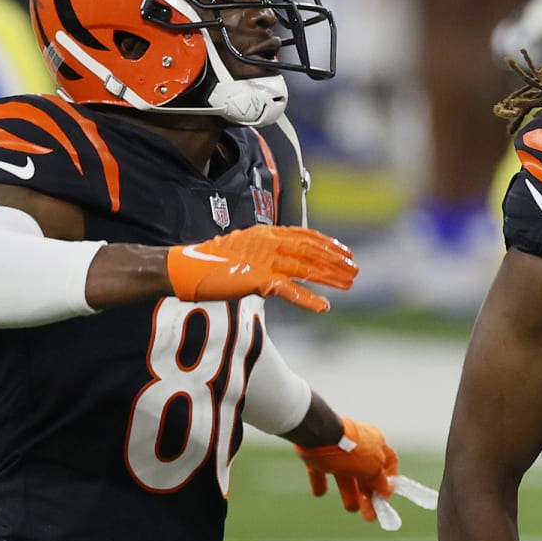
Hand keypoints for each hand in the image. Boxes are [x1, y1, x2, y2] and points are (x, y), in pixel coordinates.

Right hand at [165, 225, 355, 311]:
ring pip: (306, 267)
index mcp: (266, 234)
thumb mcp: (245, 251)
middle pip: (311, 250)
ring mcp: (263, 260)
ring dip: (329, 277)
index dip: (328, 243)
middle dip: (335, 261)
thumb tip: (283, 261)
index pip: (306, 235)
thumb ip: (265, 252)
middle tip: (355, 270)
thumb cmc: (213, 262)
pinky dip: (307, 299)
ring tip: (348, 284)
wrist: (185, 267)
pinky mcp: (257, 279)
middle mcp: (269, 243)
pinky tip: (322, 306)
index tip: (346, 252)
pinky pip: (288, 289)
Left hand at [296, 417, 399, 523]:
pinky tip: (320, 493)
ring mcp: (337, 449)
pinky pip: (321, 470)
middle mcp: (358, 445)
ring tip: (351, 509)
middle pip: (366, 473)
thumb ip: (380, 481)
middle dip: (369, 496)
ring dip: (349, 492)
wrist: (317, 435)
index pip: (389, 462)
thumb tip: (387, 490)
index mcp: (375, 443)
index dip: (389, 481)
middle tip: (369, 516)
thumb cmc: (350, 450)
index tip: (385, 498)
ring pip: (346, 474)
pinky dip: (321, 482)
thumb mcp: (371, 468)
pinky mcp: (317, 454)